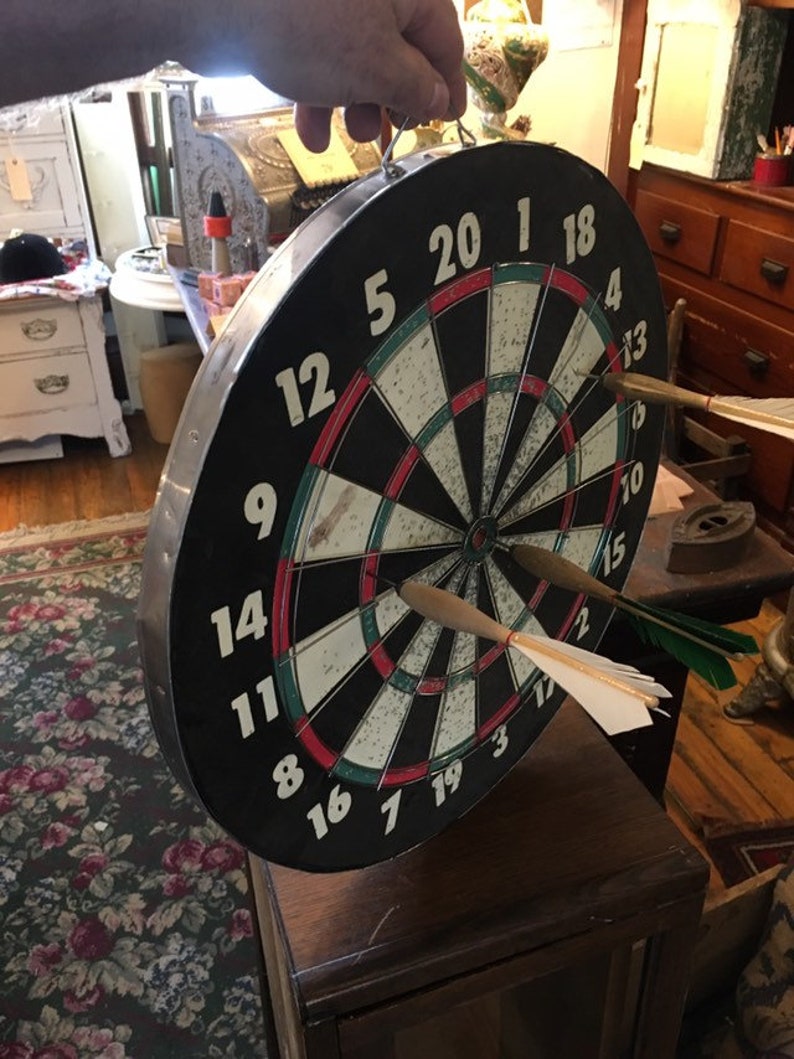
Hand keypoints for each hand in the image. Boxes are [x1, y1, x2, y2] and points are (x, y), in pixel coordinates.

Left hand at [252, 0, 465, 150]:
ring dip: (353, 104)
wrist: (215, 4)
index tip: (445, 117)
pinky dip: (319, 92)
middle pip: (398, 49)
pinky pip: (320, 54)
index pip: (444, 39)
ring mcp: (329, 0)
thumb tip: (437, 99)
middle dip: (389, 100)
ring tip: (346, 136)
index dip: (446, 85)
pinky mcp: (294, 12)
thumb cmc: (299, 21)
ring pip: (356, 57)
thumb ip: (414, 87)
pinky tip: (311, 129)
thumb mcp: (375, 68)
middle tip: (385, 133)